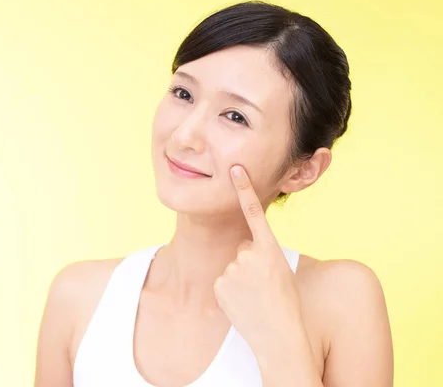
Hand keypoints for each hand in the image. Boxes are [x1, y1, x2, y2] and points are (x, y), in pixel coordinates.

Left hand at [213, 165, 303, 356]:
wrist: (279, 336)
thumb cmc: (286, 303)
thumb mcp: (282, 270)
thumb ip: (263, 253)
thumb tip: (244, 248)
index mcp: (271, 249)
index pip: (255, 212)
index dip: (245, 188)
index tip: (235, 169)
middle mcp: (249, 254)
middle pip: (242, 248)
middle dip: (249, 261)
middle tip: (263, 283)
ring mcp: (232, 269)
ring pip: (233, 265)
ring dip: (241, 278)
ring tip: (255, 296)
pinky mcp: (220, 284)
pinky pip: (223, 280)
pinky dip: (230, 290)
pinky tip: (243, 303)